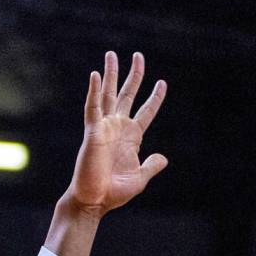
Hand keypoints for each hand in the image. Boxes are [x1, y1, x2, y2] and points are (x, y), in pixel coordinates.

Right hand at [66, 52, 167, 217]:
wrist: (95, 201)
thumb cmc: (114, 192)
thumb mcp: (140, 178)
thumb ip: (151, 166)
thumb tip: (163, 158)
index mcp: (131, 138)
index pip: (145, 112)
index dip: (154, 98)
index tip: (162, 83)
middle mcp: (117, 128)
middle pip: (126, 95)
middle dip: (133, 76)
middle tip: (138, 56)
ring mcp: (104, 128)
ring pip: (107, 95)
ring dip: (110, 74)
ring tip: (112, 54)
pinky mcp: (92, 132)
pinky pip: (92, 108)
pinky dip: (93, 91)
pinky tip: (95, 75)